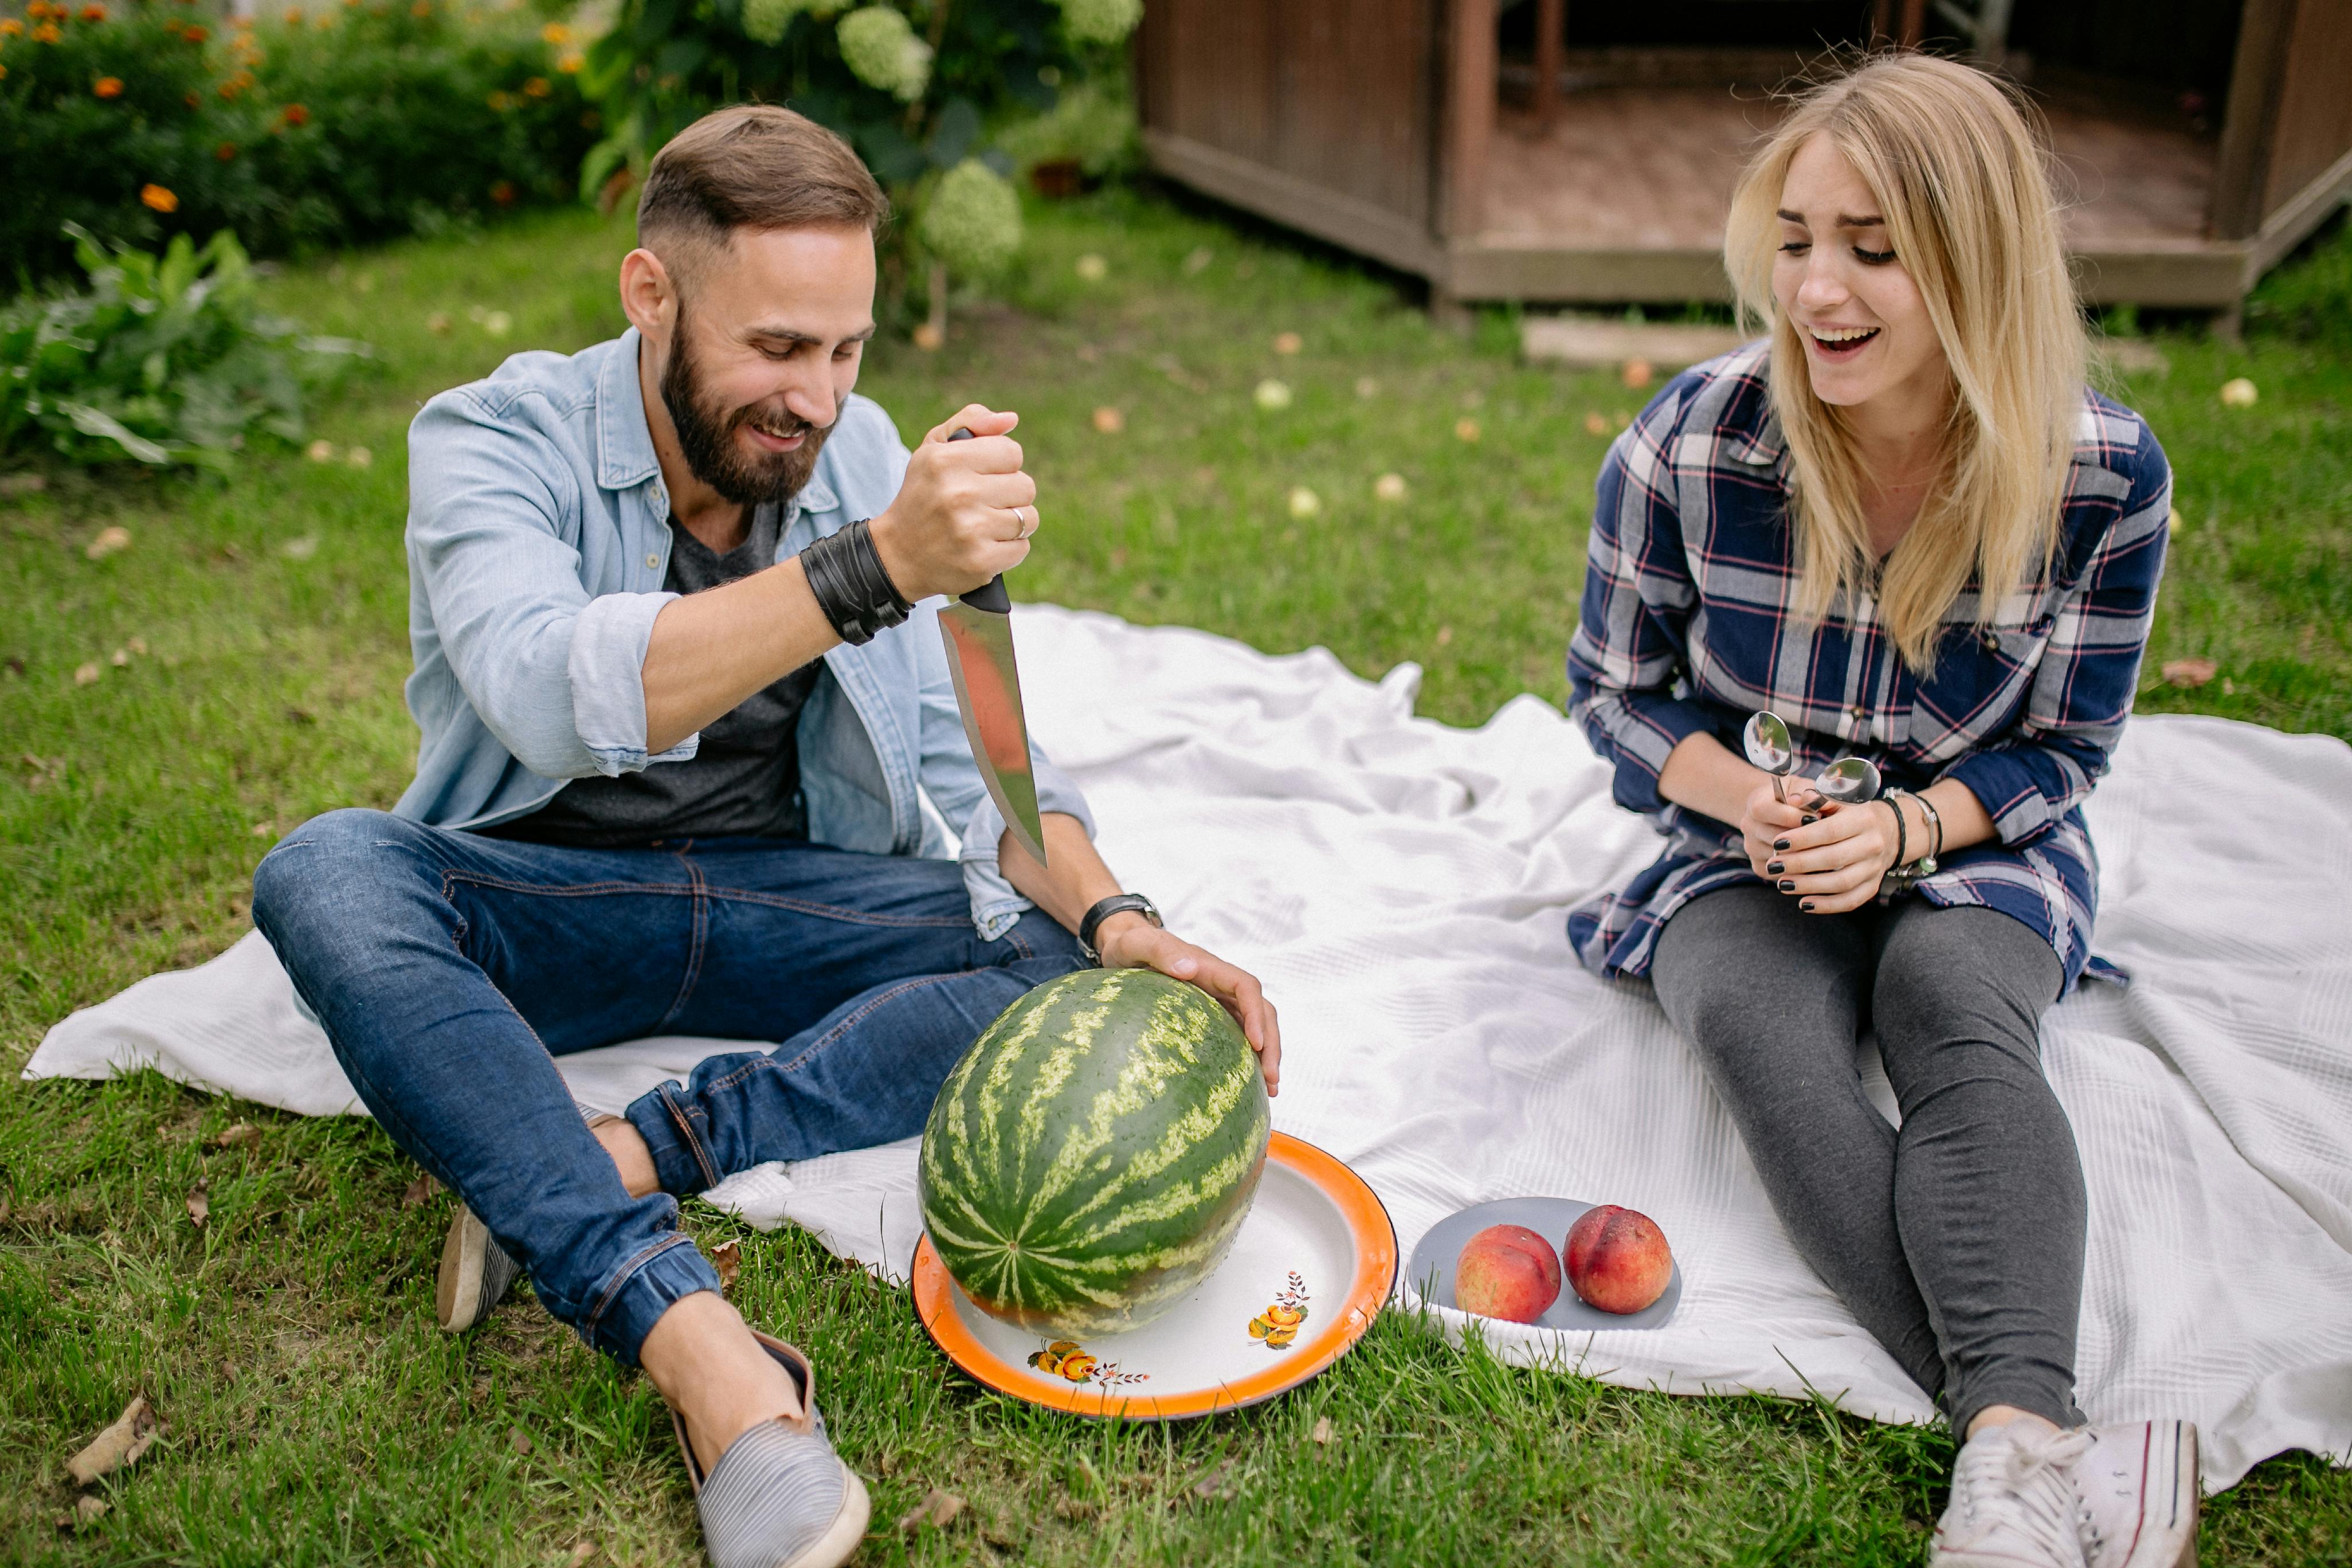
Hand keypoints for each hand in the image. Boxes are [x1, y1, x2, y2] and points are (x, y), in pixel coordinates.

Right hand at [868, 405, 1037, 602]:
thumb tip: (1011, 419)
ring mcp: (970, 531)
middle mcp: (958, 494)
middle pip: (1026, 486)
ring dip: (1013, 523)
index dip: (1002, 464)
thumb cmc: (924, 495)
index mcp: (945, 461)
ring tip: (983, 525)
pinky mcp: (980, 562)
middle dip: (1009, 494)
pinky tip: (983, 546)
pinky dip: (1008, 549)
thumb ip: (971, 422)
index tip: (982, 475)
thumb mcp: (934, 450)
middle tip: (982, 503)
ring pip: (1028, 518)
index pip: (1012, 452)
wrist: (898, 556)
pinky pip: (1022, 548)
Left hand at [1093, 914, 1282, 1096]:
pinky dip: (1248, 1056)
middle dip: (1270, 1043)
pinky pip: (1237, 1034)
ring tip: (1270, 1089)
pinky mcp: (1211, 1014)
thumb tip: (1189, 969)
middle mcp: (1220, 984)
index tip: (1256, 1043)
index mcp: (1209, 967)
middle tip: (1272, 1080)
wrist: (1123, 948)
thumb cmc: (1130, 945)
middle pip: (1260, 1010)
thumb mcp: (1138, 944)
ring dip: (1266, 1054)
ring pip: (1254, 1024)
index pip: (1246, 987)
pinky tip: (1248, 1083)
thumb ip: (1161, 951)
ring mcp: (1218, 999)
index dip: (1256, 1014)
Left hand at [1755, 779, 1901, 913]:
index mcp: (1863, 819)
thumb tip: (1793, 801)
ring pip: (1841, 882)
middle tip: (1774, 865)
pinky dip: (1827, 906)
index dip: (1802, 839)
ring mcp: (1874, 868)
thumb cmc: (1850, 815)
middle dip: (1800, 864)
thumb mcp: (1836, 801)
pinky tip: (1804, 904)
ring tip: (1783, 885)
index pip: (1830, 831)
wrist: (1887, 831)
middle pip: (1834, 858)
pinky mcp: (1872, 886)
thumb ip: (1814, 800)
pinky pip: (1851, 901)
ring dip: (1809, 886)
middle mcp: (1873, 844)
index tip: (1777, 844)